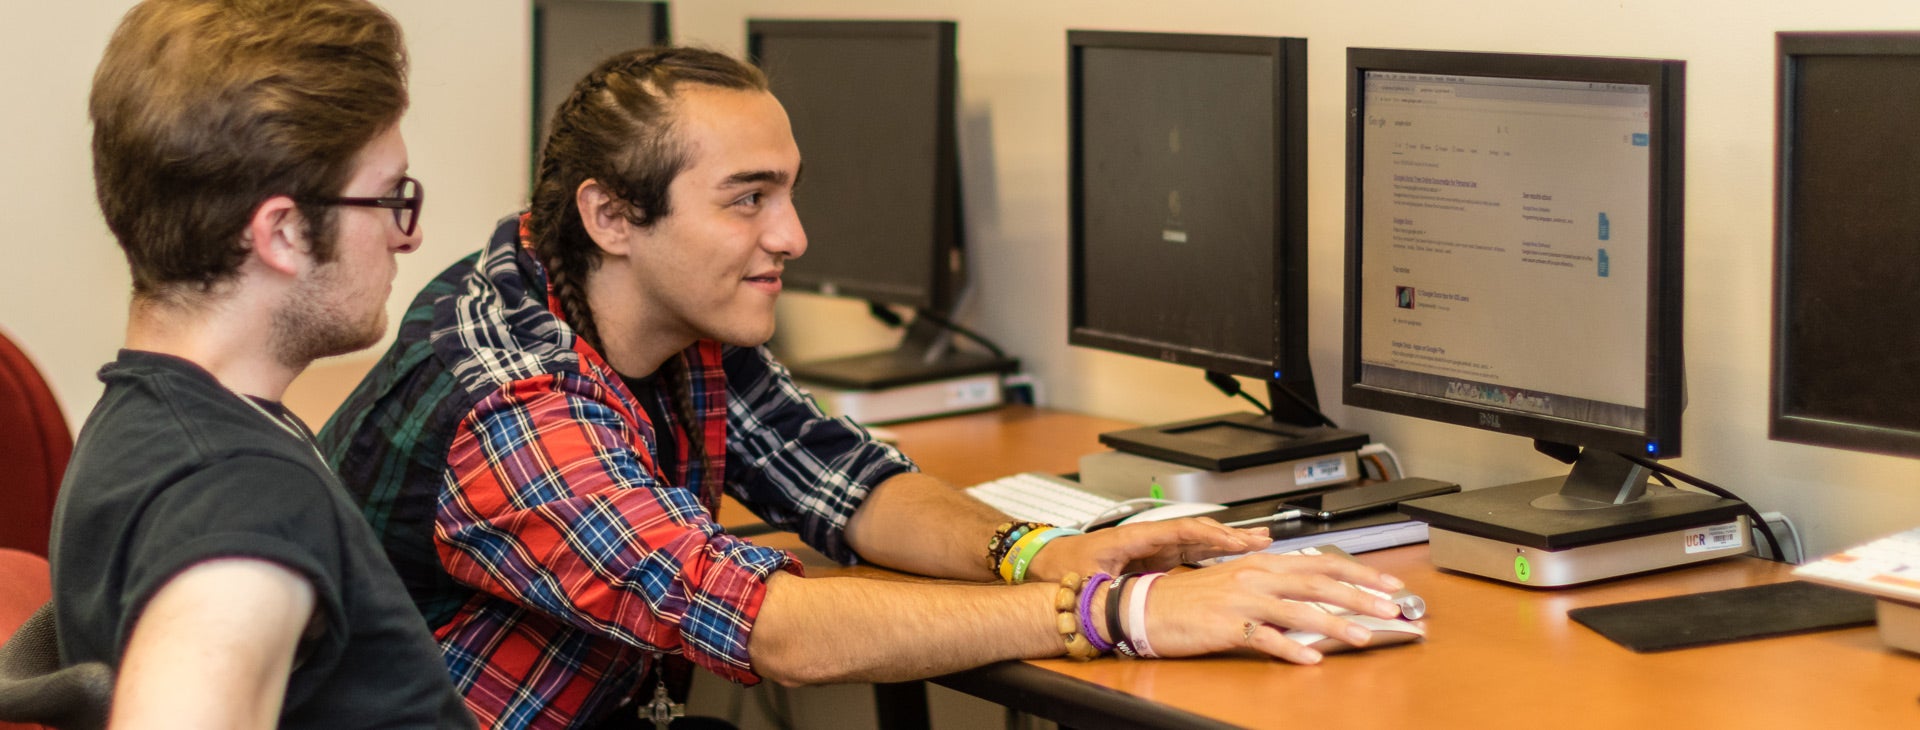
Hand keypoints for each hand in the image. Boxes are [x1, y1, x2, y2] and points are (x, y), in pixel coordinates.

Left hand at [1024, 517, 1271, 582]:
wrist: (1049, 560)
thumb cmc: (1064, 564)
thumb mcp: (1085, 576)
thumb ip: (1107, 584)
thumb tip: (1120, 594)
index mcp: (1134, 536)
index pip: (1180, 530)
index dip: (1209, 534)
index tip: (1232, 539)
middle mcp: (1147, 537)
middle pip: (1195, 531)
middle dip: (1229, 534)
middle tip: (1260, 538)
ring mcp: (1153, 546)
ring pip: (1196, 540)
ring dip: (1226, 541)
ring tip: (1258, 542)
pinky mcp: (1154, 557)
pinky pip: (1190, 552)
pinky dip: (1213, 553)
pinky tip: (1233, 556)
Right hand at [1138, 553, 1406, 663]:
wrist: (1147, 606)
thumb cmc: (1190, 597)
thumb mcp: (1236, 580)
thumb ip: (1273, 584)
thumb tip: (1310, 594)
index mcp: (1260, 563)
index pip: (1320, 563)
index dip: (1358, 574)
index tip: (1387, 584)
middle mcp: (1255, 577)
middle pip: (1318, 583)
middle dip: (1360, 596)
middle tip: (1391, 609)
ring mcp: (1242, 601)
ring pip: (1299, 610)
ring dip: (1335, 623)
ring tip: (1363, 636)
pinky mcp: (1227, 626)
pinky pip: (1265, 638)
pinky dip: (1290, 648)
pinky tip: (1311, 659)